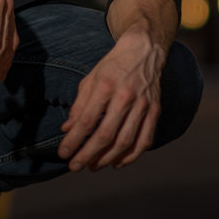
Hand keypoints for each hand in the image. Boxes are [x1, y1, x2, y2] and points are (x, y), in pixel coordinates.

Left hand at [57, 29, 165, 170]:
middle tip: (75, 167)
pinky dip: (131, 156)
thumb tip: (67, 130)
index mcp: (105, 86)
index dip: (73, 140)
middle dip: (87, 155)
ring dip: (107, 159)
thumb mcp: (90, 79)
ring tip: (93, 166)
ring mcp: (143, 105)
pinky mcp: (155, 111)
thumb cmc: (113, 66)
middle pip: (105, 135)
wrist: (144, 51)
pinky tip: (117, 163)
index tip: (63, 154)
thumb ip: (79, 105)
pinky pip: (145, 140)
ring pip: (125, 141)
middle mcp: (125, 96)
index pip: (87, 120)